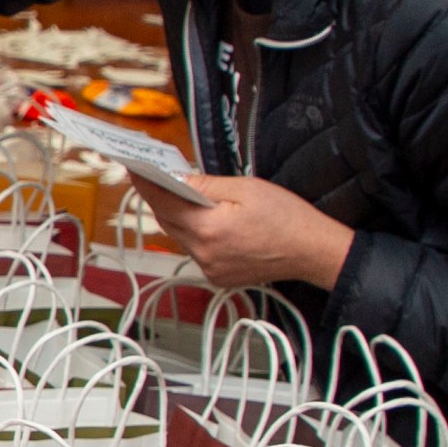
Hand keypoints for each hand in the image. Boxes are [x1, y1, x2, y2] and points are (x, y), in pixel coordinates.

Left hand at [131, 175, 354, 291]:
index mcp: (208, 229)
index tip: (135, 169)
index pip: (163, 203)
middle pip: (168, 221)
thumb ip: (205, 184)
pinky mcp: (217, 277)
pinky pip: (195, 251)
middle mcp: (203, 253)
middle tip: (159, 178)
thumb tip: (176, 178)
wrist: (312, 251)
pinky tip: (209, 222)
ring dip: (180, 217)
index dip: (146, 184)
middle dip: (162, 198)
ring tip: (187, 198)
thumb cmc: (287, 218)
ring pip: (180, 237)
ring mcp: (209, 268)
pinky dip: (196, 235)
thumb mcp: (246, 188)